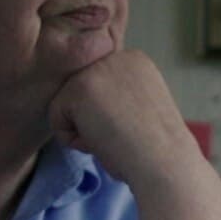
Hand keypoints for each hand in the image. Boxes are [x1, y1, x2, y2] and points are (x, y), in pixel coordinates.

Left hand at [48, 50, 201, 190]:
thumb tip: (91, 106)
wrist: (165, 163)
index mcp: (135, 61)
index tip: (132, 129)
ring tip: (113, 138)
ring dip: (84, 130)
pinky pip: (56, 117)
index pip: (98, 86)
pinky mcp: (79, 87)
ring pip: (67, 103)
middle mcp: (117, 56)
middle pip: (80, 92)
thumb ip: (118, 95)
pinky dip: (73, 139)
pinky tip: (101, 140)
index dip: (108, 116)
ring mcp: (97, 69)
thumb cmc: (156, 149)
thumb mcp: (140, 108)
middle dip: (93, 120)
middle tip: (122, 135)